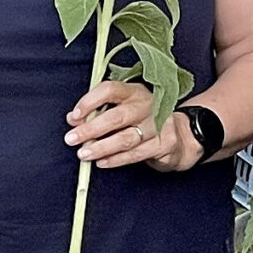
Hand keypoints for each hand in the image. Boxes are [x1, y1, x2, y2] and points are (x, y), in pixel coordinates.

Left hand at [67, 78, 201, 172]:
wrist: (180, 133)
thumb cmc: (142, 119)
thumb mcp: (123, 108)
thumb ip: (98, 111)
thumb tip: (73, 119)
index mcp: (133, 92)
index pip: (110, 90)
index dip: (89, 101)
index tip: (74, 116)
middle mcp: (147, 105)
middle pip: (116, 117)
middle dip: (91, 129)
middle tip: (71, 139)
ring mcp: (158, 125)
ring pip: (126, 138)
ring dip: (101, 148)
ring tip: (83, 154)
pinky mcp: (165, 143)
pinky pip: (136, 154)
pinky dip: (117, 160)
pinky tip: (102, 162)